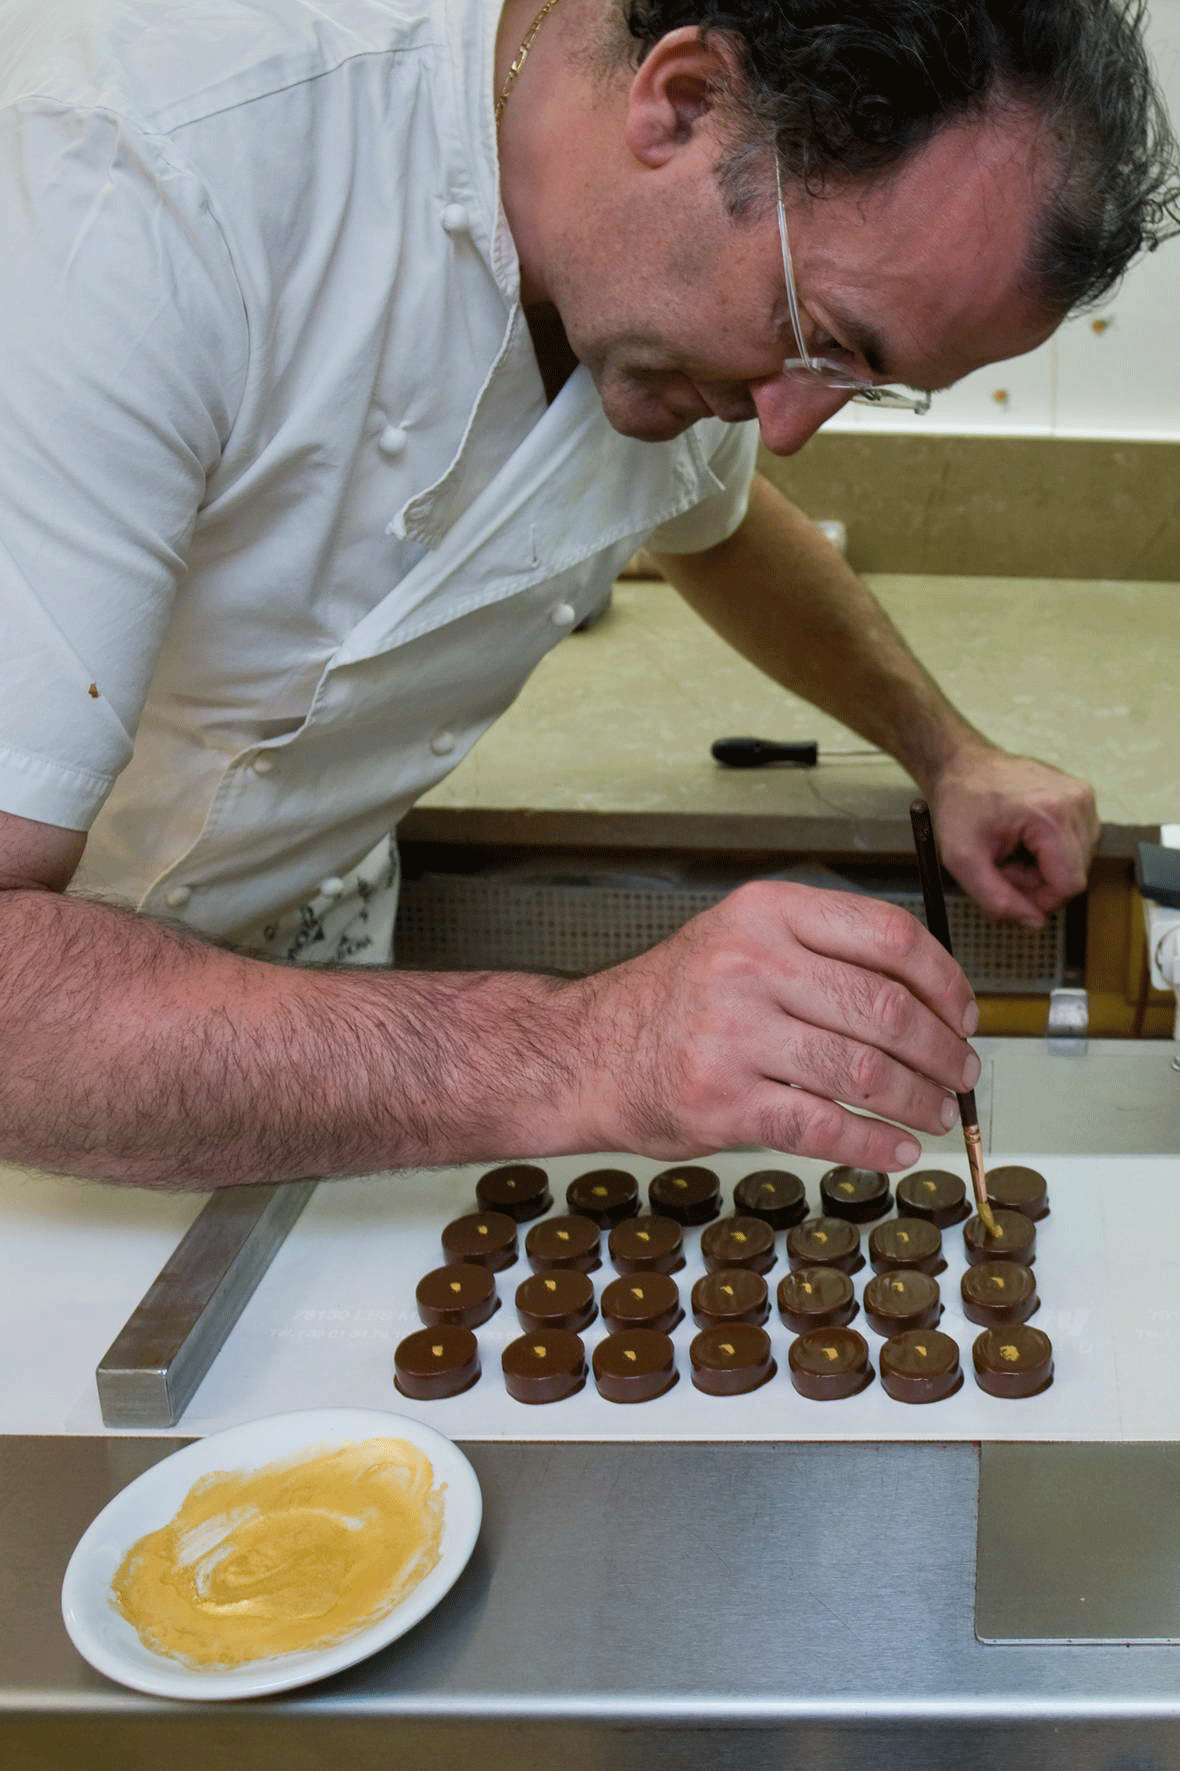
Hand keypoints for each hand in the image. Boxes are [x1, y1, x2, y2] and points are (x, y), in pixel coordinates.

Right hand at [563, 881, 979, 1169]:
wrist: (585, 1052)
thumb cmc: (675, 1002)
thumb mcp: (740, 941)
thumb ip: (822, 954)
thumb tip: (930, 1002)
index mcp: (766, 913)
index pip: (888, 938)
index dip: (945, 981)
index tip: (965, 1014)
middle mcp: (751, 963)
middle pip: (886, 1009)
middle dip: (942, 1052)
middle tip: (961, 1073)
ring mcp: (734, 1034)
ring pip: (863, 1071)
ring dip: (916, 1101)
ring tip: (933, 1113)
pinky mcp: (723, 1101)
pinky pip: (823, 1126)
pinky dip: (873, 1145)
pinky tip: (895, 1150)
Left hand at [928, 745, 1099, 927]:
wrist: (962, 765)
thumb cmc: (959, 804)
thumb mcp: (962, 859)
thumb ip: (996, 899)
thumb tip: (1034, 923)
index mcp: (1052, 815)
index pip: (1070, 885)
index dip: (1039, 900)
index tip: (1007, 886)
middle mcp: (1078, 802)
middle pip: (1074, 875)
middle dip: (1037, 883)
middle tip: (1001, 865)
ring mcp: (1084, 797)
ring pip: (1077, 863)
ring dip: (1043, 869)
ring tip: (1011, 850)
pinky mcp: (1083, 797)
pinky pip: (1077, 845)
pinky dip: (1050, 852)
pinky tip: (1024, 840)